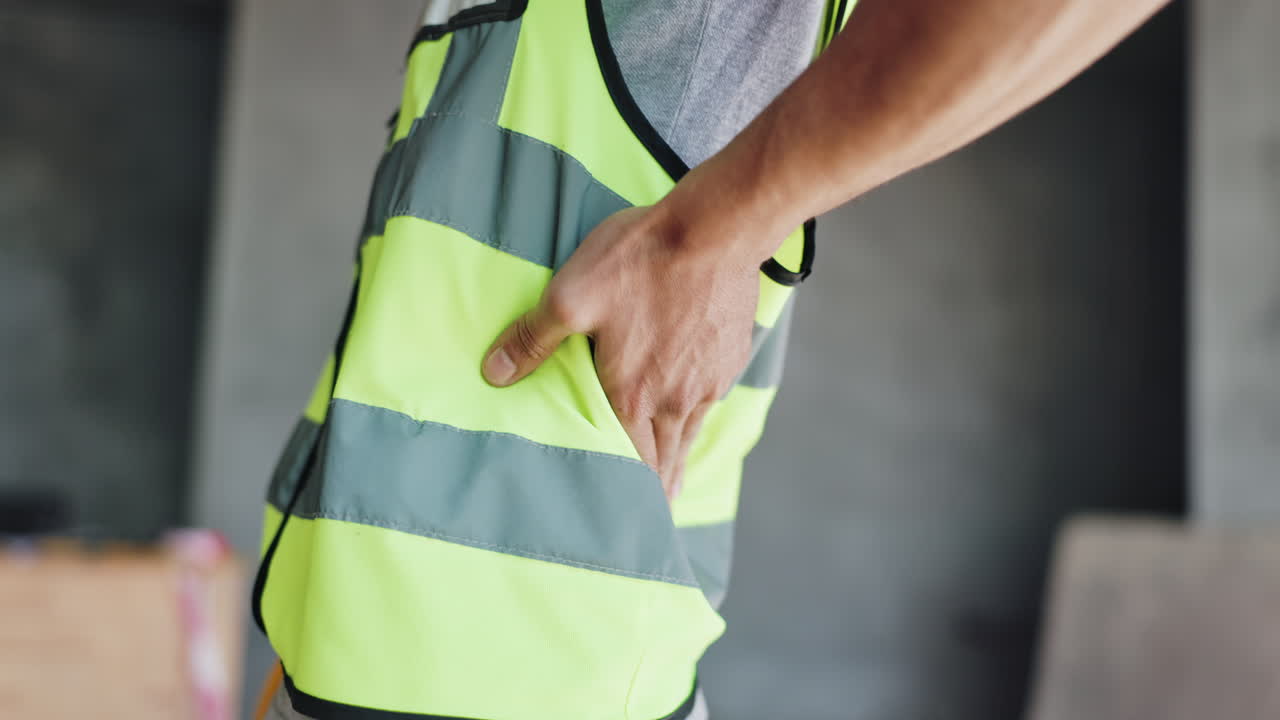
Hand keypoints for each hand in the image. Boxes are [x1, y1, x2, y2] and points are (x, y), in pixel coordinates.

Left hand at [482, 204, 760, 499]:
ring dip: (679, 460)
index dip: (626, 492)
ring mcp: (708, 380)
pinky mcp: (729, 355)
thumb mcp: (571, 296)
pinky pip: (711, 399)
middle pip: (665, 458)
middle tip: (651, 510)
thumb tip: (493, 374)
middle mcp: (674, 400)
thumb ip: (532, 338)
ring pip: (691, 434)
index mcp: (633, 396)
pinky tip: (695, 410)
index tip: (625, 518)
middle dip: (656, 487)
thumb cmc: (639, 260)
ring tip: (675, 481)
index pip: (629, 462)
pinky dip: (698, 417)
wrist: (715, 229)